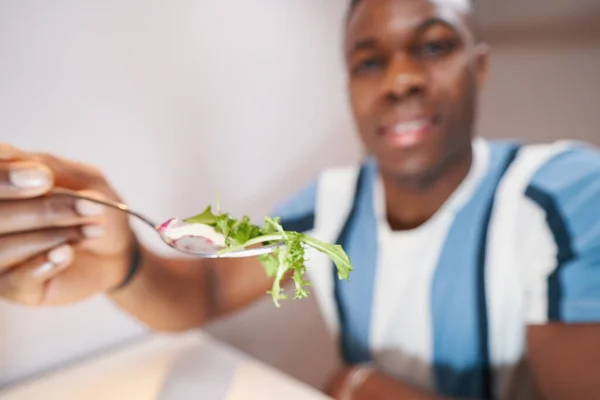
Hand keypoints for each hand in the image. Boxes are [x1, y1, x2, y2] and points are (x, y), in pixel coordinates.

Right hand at [0, 143, 134, 305]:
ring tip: (91, 229)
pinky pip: (16, 279)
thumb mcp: (84, 179)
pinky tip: (67, 253)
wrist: (117, 249)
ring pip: (2, 248)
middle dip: (41, 210)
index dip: (6, 179)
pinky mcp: (13, 286)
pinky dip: (44, 263)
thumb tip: (19, 162)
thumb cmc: (95, 208)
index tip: (45, 178)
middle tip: (87, 204)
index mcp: (2, 189)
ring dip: (50, 236)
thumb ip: (51, 168)